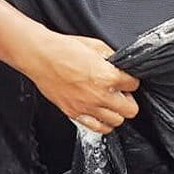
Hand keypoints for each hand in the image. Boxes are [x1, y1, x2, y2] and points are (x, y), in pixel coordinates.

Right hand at [25, 33, 139, 134]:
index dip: (131, 80)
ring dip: (116, 112)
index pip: (134, 85)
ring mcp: (86, 107)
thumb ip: (111, 58)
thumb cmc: (63, 49)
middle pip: (130, 109)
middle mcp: (99, 95)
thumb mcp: (95, 45)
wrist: (40, 56)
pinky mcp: (74, 113)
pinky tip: (99, 113)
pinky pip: (97, 128)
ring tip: (109, 102)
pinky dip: (102, 123)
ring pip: (116, 121)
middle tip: (121, 92)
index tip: (126, 79)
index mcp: (107, 76)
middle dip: (128, 100)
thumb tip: (119, 65)